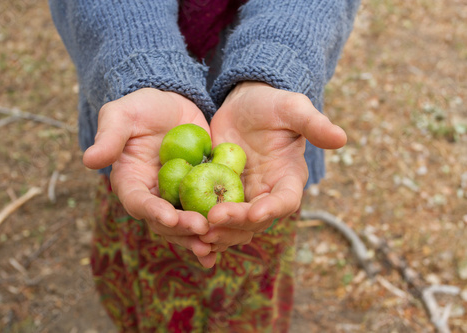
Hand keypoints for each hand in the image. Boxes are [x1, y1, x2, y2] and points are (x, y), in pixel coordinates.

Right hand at [83, 88, 216, 267]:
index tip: (169, 217)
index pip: (138, 202)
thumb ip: (109, 137)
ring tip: (219, 244)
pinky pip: (210, 213)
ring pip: (188, 225)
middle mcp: (154, 196)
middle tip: (203, 230)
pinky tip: (239, 235)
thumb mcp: (121, 115)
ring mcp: (178, 198)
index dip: (152, 211)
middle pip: (165, 222)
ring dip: (201, 237)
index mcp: (131, 183)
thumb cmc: (142, 108)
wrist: (172, 107)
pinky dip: (221, 226)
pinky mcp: (201, 192)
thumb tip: (88, 160)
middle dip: (183, 229)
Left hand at [201, 82, 346, 250]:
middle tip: (211, 222)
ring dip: (218, 232)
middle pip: (256, 220)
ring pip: (235, 226)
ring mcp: (244, 197)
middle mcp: (268, 194)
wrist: (242, 105)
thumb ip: (313, 123)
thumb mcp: (292, 108)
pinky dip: (202, 225)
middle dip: (236, 224)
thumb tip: (342, 138)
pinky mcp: (221, 195)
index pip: (286, 201)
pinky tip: (184, 227)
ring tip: (196, 231)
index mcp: (288, 178)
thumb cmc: (270, 104)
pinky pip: (214, 216)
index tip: (255, 212)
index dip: (272, 209)